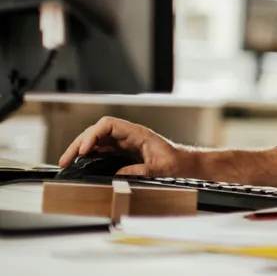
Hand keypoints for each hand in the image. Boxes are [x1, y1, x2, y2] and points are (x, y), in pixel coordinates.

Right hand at [58, 116, 197, 176]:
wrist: (186, 165)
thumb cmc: (177, 163)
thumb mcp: (160, 169)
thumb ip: (140, 171)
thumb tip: (116, 176)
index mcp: (138, 133)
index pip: (109, 125)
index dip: (94, 134)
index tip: (85, 149)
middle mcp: (129, 135)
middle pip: (98, 131)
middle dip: (80, 142)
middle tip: (66, 159)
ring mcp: (125, 142)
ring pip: (97, 139)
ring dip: (81, 148)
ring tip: (67, 161)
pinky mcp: (123, 151)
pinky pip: (101, 148)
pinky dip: (88, 154)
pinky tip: (80, 162)